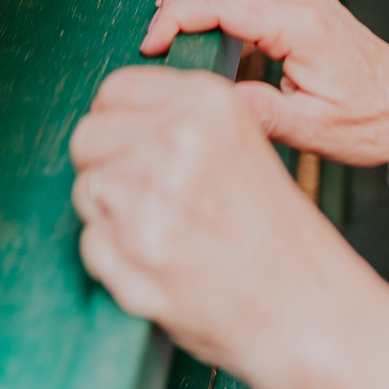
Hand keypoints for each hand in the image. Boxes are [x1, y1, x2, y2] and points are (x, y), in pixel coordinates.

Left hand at [70, 65, 388, 388]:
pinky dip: (113, 255)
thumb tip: (118, 113)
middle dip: (106, 162)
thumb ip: (183, 116)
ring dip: (110, 210)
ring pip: (87, 188)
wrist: (302, 301)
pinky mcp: (133, 255)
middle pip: (88, 136)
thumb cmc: (274, 226)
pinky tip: (158, 258)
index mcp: (208, 102)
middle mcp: (176, 141)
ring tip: (162, 225)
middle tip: (144, 189)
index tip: (127, 137)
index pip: (116, 87)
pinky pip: (90, 242)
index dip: (118, 117)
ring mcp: (151, 199)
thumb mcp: (242, 137)